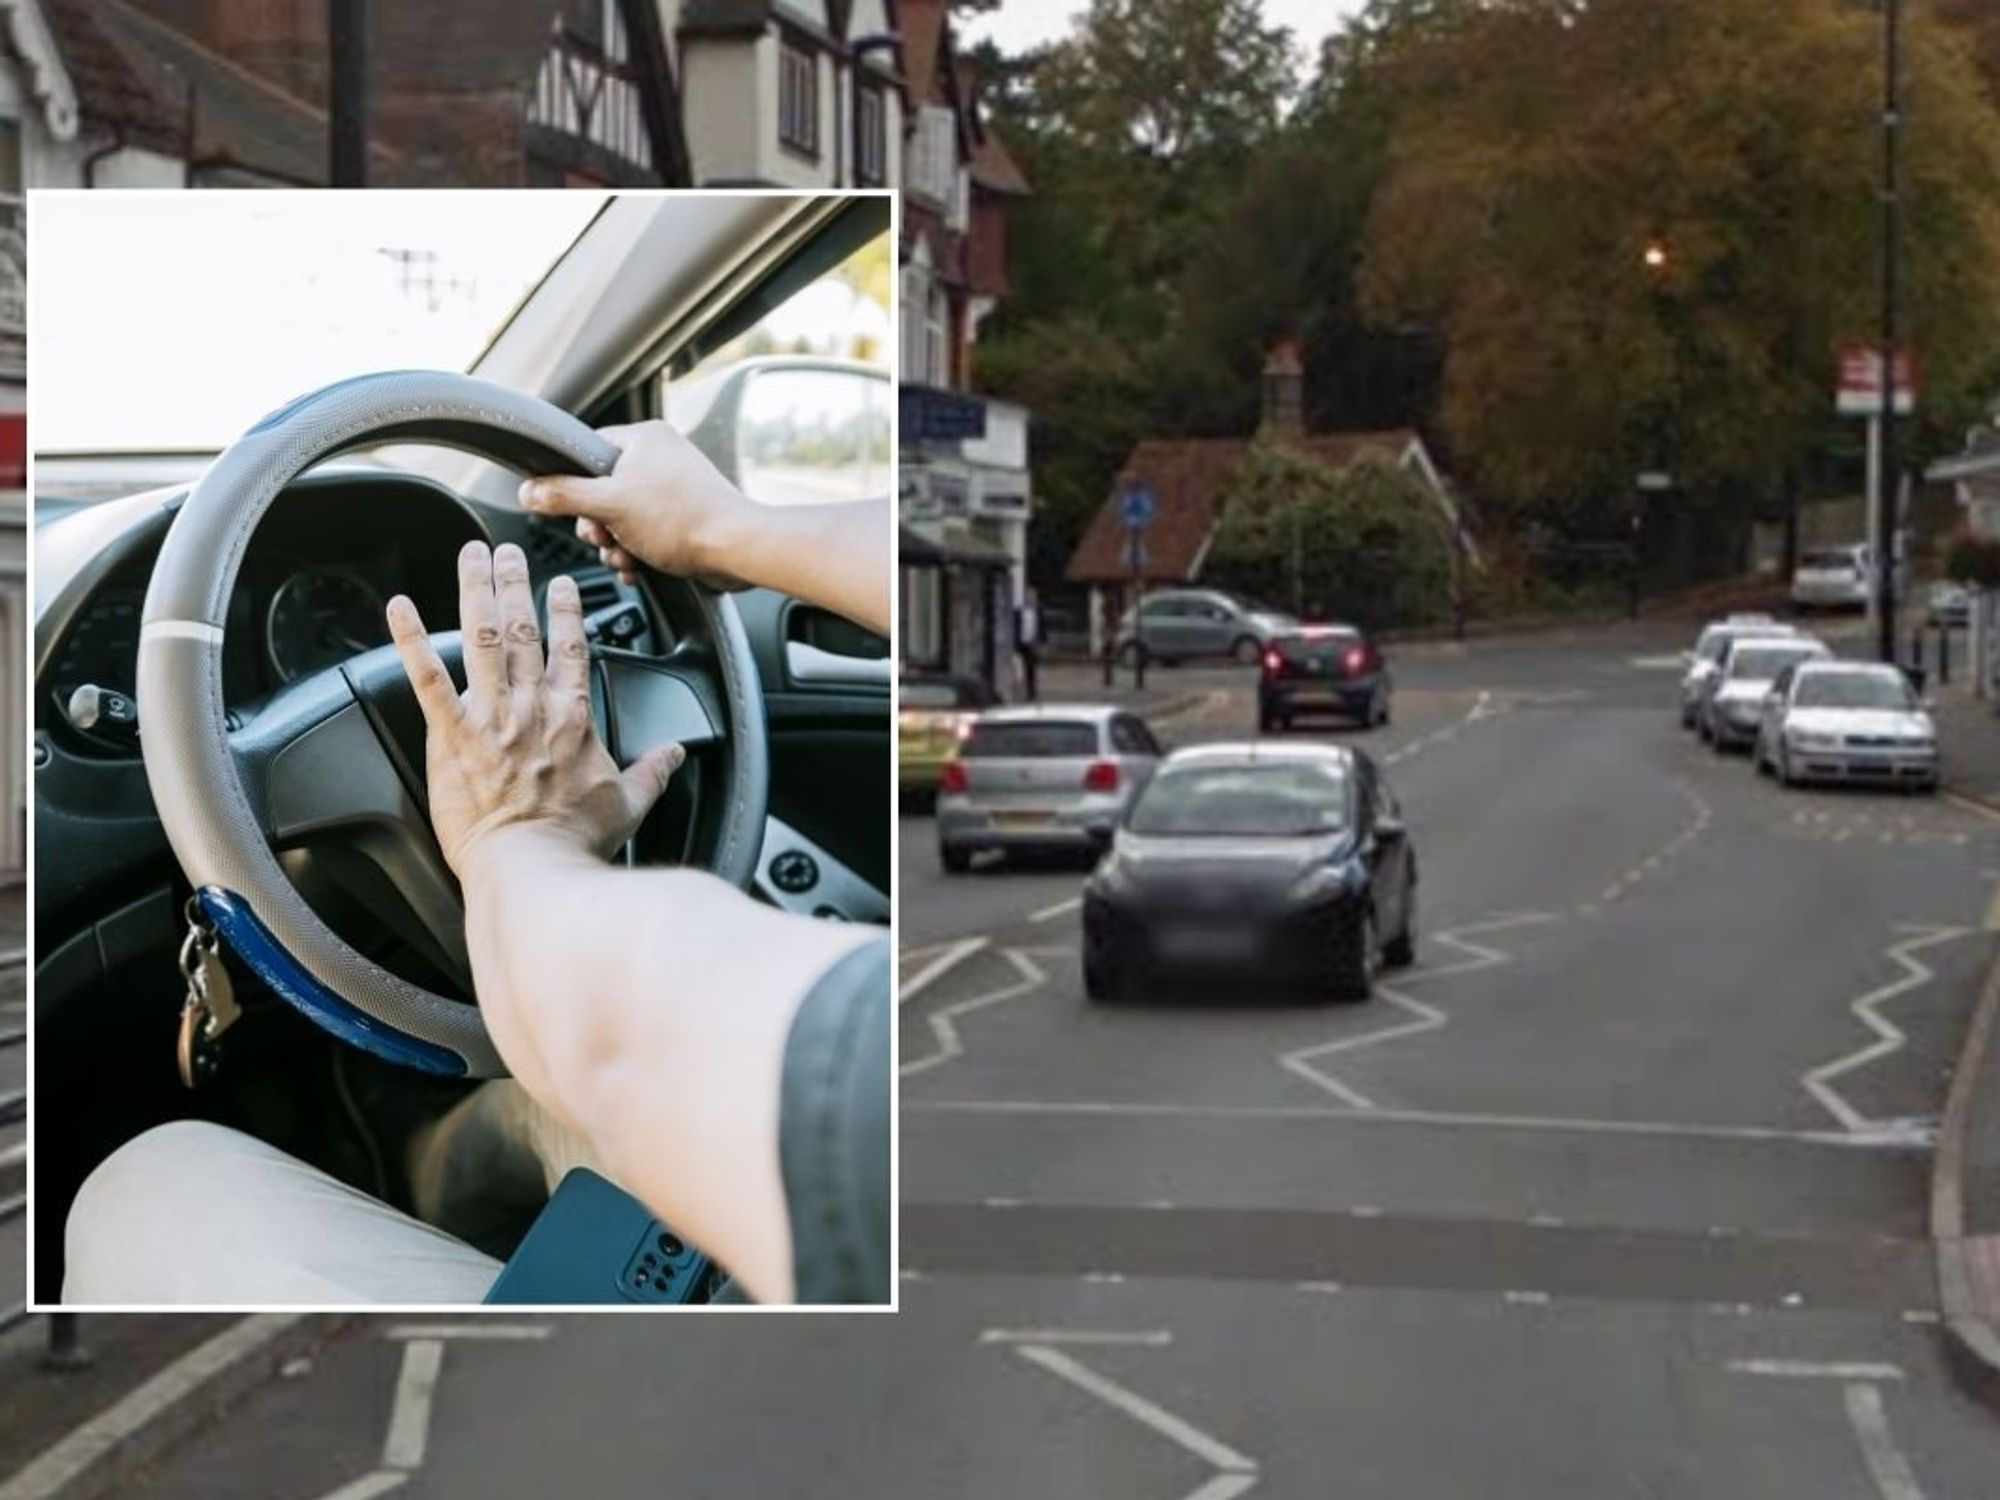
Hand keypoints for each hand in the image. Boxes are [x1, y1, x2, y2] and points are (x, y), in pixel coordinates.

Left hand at [386, 541, 682, 877]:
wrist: (533, 866)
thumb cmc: (576, 840)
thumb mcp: (629, 803)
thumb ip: (654, 771)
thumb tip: (676, 755)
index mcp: (574, 717)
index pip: (573, 647)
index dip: (567, 610)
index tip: (561, 583)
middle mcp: (533, 706)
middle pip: (523, 629)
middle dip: (515, 583)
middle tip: (505, 551)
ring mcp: (490, 717)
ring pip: (481, 638)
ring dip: (474, 591)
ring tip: (468, 558)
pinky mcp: (452, 737)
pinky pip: (427, 679)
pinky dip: (410, 641)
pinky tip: (397, 610)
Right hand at [518, 421, 753, 589]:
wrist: (736, 551)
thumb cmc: (683, 519)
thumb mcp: (610, 505)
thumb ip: (564, 496)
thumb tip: (529, 492)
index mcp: (643, 438)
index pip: (588, 450)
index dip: (573, 481)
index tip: (570, 506)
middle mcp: (660, 458)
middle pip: (602, 490)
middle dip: (597, 524)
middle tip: (602, 537)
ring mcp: (673, 489)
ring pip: (622, 517)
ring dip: (615, 544)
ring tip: (625, 555)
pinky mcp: (683, 518)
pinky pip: (645, 533)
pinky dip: (637, 552)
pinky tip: (638, 567)